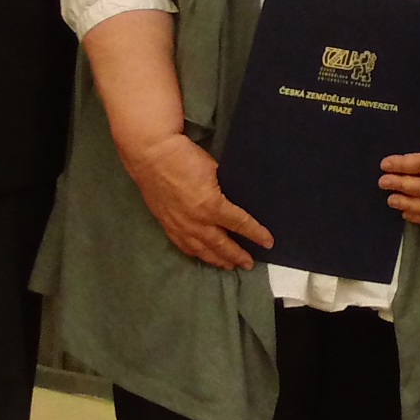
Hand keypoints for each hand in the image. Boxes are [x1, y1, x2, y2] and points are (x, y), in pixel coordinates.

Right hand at [123, 129, 273, 269]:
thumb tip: (233, 195)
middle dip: (237, 255)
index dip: (256, 234)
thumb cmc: (184, 156)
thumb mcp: (214, 169)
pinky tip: (200, 255)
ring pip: (201, 250)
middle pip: (221, 245)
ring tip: (228, 266)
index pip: (240, 224)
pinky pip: (183, 245)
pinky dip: (195, 253)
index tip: (268, 242)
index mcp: (212, 206)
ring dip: (217, 259)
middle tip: (249, 264)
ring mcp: (179, 225)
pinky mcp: (166, 223)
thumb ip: (224, 186)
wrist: (151, 154)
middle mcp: (196, 222)